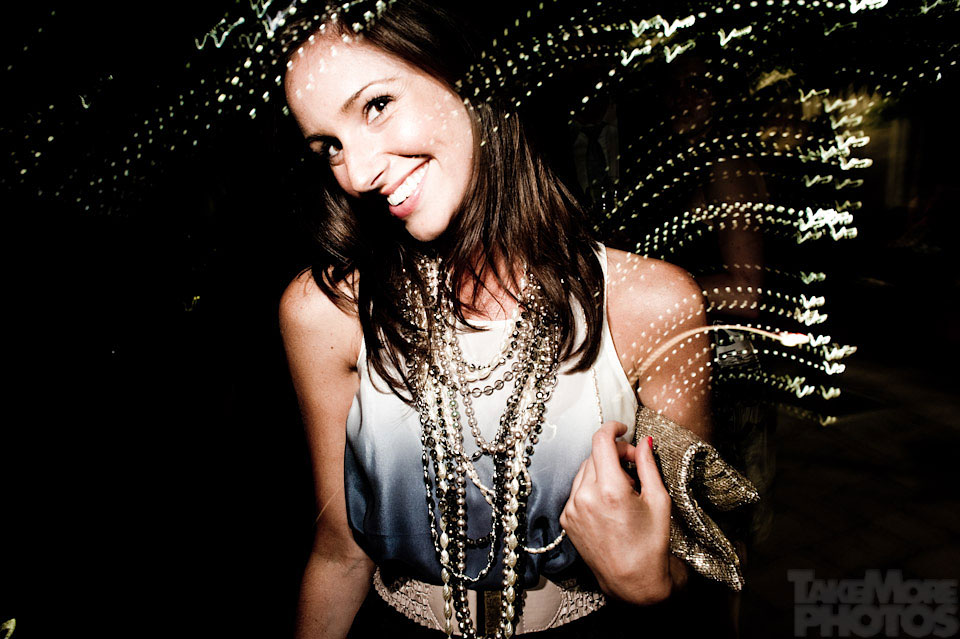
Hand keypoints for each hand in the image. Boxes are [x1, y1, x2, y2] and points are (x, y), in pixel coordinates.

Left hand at [559, 421, 673, 603]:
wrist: (633, 582)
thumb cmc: (651, 544)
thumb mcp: (658, 500)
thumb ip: (648, 465)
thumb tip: (643, 441)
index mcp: (609, 490)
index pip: (601, 441)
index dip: (612, 428)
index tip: (623, 428)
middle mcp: (585, 497)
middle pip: (594, 455)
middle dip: (614, 454)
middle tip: (634, 466)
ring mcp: (572, 509)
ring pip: (584, 471)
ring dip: (602, 470)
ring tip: (623, 488)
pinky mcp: (566, 520)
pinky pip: (577, 490)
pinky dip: (591, 488)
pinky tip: (609, 503)